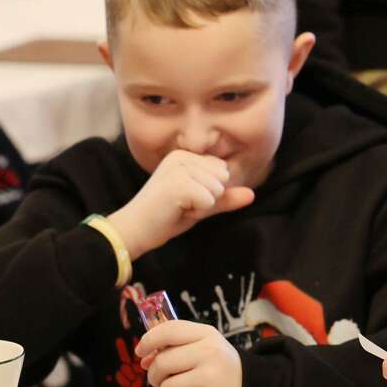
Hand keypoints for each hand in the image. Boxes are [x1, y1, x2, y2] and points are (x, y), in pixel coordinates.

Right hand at [108, 149, 253, 258]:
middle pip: (223, 179)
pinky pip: (210, 201)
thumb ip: (225, 198)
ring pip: (218, 189)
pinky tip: (176, 211)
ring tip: (178, 207)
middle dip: (209, 198)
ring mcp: (179, 168)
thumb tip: (252, 194)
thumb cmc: (166, 216)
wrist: (134, 231)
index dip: (210, 192)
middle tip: (182, 204)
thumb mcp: (201, 205)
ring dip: (202, 206)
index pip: (223, 171)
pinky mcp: (178, 184)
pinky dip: (197, 212)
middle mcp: (181, 156)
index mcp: (185, 155)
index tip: (186, 198)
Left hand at [137, 320, 242, 386]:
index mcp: (208, 335)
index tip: (141, 351)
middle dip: (156, 376)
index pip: (170, 330)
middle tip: (165, 380)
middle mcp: (211, 353)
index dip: (149, 340)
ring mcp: (211, 379)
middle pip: (162, 363)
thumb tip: (145, 358)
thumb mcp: (205, 347)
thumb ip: (176, 346)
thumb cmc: (220, 368)